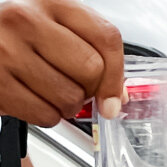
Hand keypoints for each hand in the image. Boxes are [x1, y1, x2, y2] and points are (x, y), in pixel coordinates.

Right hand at [0, 0, 124, 124]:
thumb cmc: (20, 40)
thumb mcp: (57, 31)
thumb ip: (92, 53)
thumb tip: (117, 96)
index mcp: (50, 2)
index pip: (105, 36)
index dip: (116, 74)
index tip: (114, 96)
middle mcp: (26, 19)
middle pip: (91, 70)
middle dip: (89, 90)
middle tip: (72, 85)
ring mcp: (8, 49)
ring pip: (70, 98)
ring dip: (67, 106)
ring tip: (49, 90)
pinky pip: (46, 115)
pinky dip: (46, 115)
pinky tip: (33, 97)